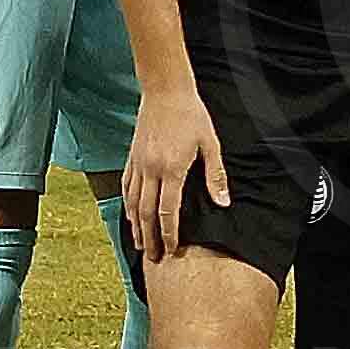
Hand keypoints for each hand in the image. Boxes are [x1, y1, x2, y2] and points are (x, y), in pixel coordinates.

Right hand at [123, 84, 226, 264]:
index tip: (171, 250)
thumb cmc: (191, 115)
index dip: (169, 233)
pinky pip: (126, 187)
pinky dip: (127, 205)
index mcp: (172, 169)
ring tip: (139, 244)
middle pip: (147, 213)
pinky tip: (130, 216)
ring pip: (133, 202)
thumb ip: (215, 176)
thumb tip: (223, 203)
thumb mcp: (210, 144)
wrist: (165, 90)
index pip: (168, 211)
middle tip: (153, 258)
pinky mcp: (132, 157)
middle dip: (150, 238)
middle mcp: (151, 170)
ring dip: (136, 226)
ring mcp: (138, 164)